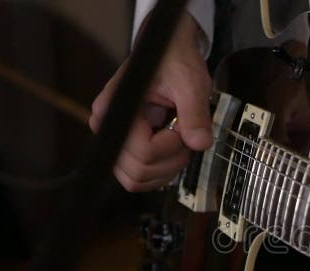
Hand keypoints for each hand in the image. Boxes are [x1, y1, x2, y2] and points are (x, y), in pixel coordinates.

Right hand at [90, 14, 212, 191]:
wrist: (169, 52)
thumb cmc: (174, 61)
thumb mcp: (189, 82)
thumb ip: (194, 113)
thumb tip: (199, 143)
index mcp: (114, 109)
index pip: (143, 152)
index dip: (170, 145)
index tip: (180, 125)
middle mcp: (109, 128)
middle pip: (136, 173)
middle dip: (169, 161)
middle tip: (183, 135)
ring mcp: (118, 140)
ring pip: (137, 179)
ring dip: (167, 167)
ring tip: (178, 139)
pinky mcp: (129, 147)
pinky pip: (142, 176)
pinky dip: (163, 169)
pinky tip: (174, 148)